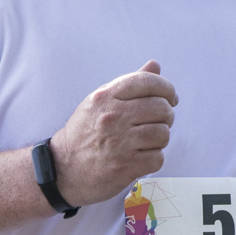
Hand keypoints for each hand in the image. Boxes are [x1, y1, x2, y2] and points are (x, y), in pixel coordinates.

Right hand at [49, 60, 177, 205]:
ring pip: (163, 133)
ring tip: (148, 140)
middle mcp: (113, 117)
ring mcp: (120, 143)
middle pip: (161, 108)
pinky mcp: (126, 166)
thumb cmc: (85, 133)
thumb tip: (154, 66)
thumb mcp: (100, 101)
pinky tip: (142, 156)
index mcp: (106, 97)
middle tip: (159, 121)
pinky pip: (158, 158)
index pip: (148, 82)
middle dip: (166, 115)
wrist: (64, 168)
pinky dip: (154, 158)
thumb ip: (130, 84)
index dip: (167, 88)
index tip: (170, 98)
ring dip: (161, 138)